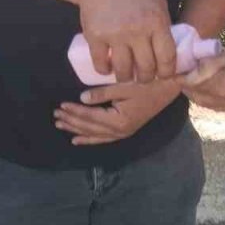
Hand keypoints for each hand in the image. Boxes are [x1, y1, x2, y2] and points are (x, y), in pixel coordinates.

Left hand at [54, 80, 179, 144]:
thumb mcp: (125, 86)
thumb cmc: (148, 84)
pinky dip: (89, 140)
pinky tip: (77, 140)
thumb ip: (102, 93)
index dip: (74, 111)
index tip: (61, 105)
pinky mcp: (126, 130)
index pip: (90, 116)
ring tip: (60, 125)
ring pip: (94, 134)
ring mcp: (123, 132)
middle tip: (55, 115)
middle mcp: (119, 130)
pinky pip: (103, 139)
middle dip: (71, 121)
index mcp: (119, 120)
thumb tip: (81, 98)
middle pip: (89, 127)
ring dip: (76, 130)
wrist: (169, 88)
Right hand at [77, 0, 175, 83]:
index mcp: (157, 22)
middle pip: (146, 68)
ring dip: (125, 78)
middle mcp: (137, 31)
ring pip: (123, 71)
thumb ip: (163, 25)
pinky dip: (104, 70)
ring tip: (126, 75)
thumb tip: (170, 50)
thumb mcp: (158, 2)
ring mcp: (115, 35)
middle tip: (143, 77)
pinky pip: (101, 64)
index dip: (166, 72)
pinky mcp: (95, 37)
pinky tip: (107, 68)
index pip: (167, 57)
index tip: (163, 75)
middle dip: (146, 78)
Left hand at [180, 37, 224, 110]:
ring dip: (204, 93)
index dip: (184, 77)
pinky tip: (220, 82)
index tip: (179, 66)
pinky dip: (218, 96)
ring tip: (200, 76)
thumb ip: (217, 62)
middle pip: (202, 100)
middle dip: (191, 87)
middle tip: (186, 70)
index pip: (195, 87)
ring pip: (215, 104)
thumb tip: (194, 72)